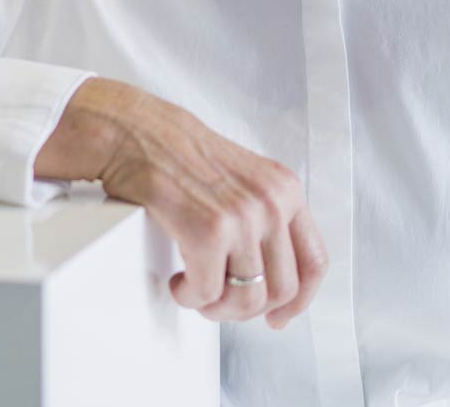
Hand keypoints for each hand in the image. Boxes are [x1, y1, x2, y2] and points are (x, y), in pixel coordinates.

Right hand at [34, 78, 327, 328]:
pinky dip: (189, 296)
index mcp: (285, 189)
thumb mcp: (243, 179)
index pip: (314, 261)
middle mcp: (271, 202)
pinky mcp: (208, 232)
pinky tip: (178, 281)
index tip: (278, 316)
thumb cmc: (177, 155)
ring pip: (246, 299)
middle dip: (246, 308)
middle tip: (218, 301)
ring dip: (216, 306)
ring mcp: (242, 218)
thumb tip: (269, 273)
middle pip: (282, 290)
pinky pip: (207, 292)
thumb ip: (264, 217)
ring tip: (195, 290)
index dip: (298, 300)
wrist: (136, 132)